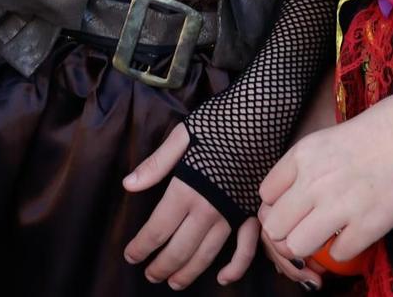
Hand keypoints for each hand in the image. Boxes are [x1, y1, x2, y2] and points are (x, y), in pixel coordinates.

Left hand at [122, 123, 259, 289]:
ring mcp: (234, 214)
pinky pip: (246, 249)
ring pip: (208, 254)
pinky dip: (235, 268)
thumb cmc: (220, 119)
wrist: (264, 112)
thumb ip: (156, 164)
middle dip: (161, 266)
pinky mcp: (253, 213)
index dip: (142, 247)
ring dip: (189, 272)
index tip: (130, 256)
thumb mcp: (182, 135)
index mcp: (187, 188)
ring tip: (174, 283)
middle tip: (149, 275)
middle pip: (180, 249)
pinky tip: (222, 278)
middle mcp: (209, 208)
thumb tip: (129, 186)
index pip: (158, 229)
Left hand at [258, 91, 392, 269]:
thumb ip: (308, 165)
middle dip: (288, 233)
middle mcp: (313, 181)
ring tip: (328, 236)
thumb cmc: (382, 128)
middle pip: (274, 227)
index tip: (295, 209)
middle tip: (307, 230)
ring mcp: (338, 205)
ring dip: (311, 247)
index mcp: (302, 155)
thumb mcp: (329, 138)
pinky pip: (336, 255)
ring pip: (296, 247)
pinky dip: (344, 251)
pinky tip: (355, 235)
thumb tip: (296, 194)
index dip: (279, 207)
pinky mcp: (368, 225)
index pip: (265, 196)